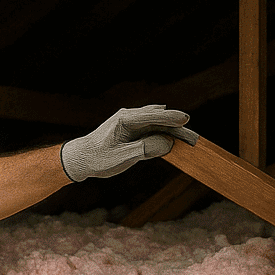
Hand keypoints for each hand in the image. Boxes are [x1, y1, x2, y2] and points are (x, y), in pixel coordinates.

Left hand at [60, 105, 196, 181]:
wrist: (81, 158)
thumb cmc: (98, 158)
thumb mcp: (121, 157)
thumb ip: (144, 149)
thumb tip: (167, 143)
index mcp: (124, 120)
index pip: (152, 116)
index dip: (170, 118)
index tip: (186, 120)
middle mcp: (129, 117)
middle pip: (158, 119)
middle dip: (177, 126)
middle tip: (193, 138)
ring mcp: (131, 122)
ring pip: (157, 124)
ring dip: (172, 131)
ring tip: (188, 140)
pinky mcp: (133, 130)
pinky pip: (152, 130)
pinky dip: (164, 134)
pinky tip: (174, 139)